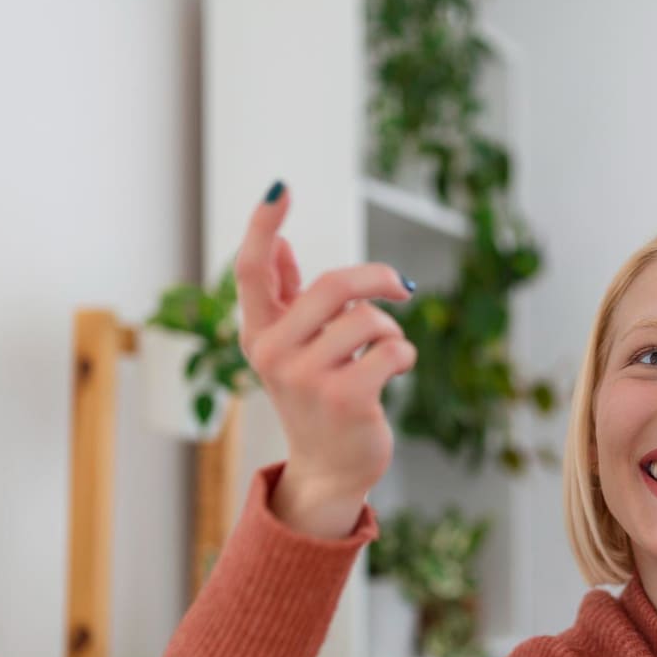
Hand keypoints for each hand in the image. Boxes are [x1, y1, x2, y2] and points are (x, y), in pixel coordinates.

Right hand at [234, 182, 415, 500]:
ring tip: (384, 353)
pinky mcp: (346, 398)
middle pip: (333, 285)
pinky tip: (394, 370)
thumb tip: (280, 244)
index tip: (280, 187)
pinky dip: (403, 354)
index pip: (252, 270)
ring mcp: (307, 378)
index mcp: (258, 334)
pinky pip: (392, 348)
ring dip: (390, 329)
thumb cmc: (316, 399)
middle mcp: (273, 354)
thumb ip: (285, 298)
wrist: (329, 469)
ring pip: (368, 319)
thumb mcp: (292, 348)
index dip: (264, 226)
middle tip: (401, 286)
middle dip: (379, 279)